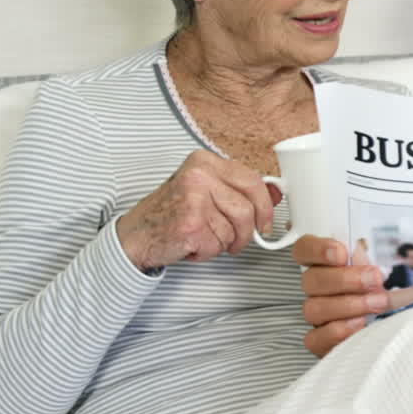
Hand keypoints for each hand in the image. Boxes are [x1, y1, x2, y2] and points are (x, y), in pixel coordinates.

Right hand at [117, 150, 277, 270]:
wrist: (135, 236)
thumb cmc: (171, 213)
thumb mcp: (206, 191)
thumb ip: (240, 189)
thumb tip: (277, 192)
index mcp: (204, 162)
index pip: (252, 180)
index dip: (265, 205)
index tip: (265, 221)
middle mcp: (199, 175)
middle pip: (247, 208)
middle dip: (248, 230)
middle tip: (240, 239)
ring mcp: (193, 198)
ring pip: (235, 229)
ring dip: (225, 242)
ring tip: (206, 237)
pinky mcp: (190, 224)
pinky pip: (218, 244)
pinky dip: (208, 251)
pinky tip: (192, 243)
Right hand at [294, 235, 388, 357]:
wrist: (396, 317)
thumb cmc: (385, 285)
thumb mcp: (383, 263)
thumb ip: (373, 253)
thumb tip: (367, 250)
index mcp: (324, 262)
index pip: (303, 249)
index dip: (317, 249)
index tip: (342, 253)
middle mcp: (315, 287)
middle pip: (311, 280)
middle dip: (345, 279)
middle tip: (374, 279)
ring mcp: (317, 314)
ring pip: (313, 308)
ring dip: (348, 305)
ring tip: (377, 303)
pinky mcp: (321, 340)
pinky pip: (315, 339)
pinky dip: (338, 331)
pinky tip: (360, 324)